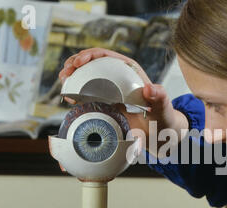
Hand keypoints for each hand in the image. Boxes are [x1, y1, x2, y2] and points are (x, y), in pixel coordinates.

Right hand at [59, 48, 188, 153]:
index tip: (79, 62)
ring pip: (86, 78)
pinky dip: (76, 94)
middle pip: (92, 64)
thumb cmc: (163, 117)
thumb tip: (150, 88)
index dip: (90, 55)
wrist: (159, 133)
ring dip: (72, 77)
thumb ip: (160, 98)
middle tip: (66, 73)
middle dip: (75, 64)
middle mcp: (117, 77)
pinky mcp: (104, 103)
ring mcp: (109, 90)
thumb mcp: (163, 107)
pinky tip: (68, 98)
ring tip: (64, 81)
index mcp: (129, 71)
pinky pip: (87, 95)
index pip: (106, 56)